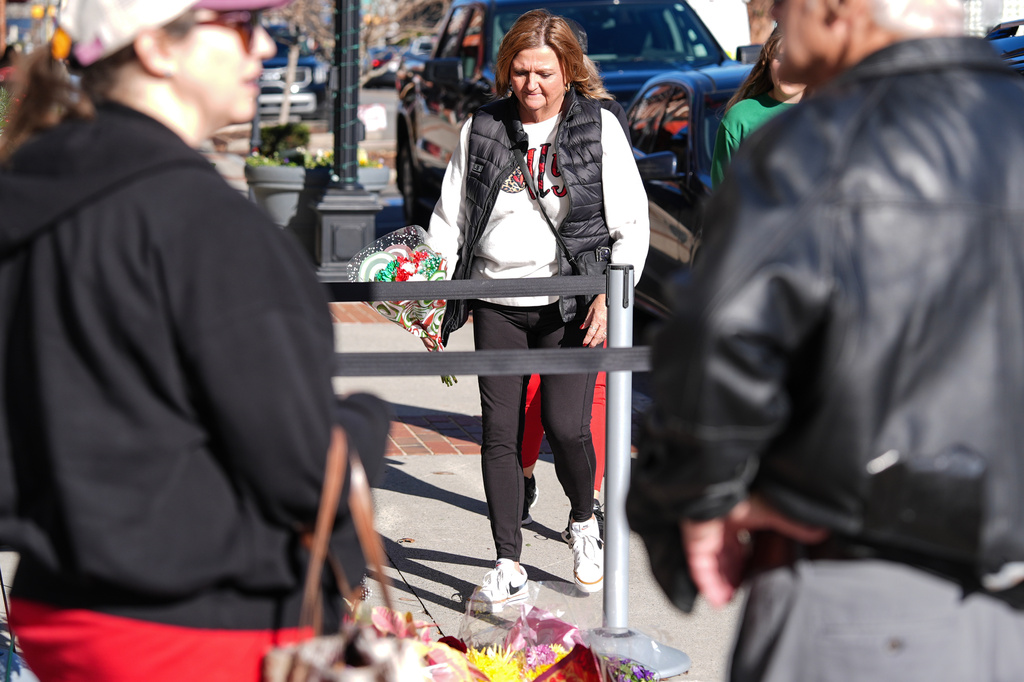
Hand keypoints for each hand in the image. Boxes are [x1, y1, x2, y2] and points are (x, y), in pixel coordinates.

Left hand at [581, 294, 606, 346]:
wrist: (609, 298)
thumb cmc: (600, 301)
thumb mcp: (590, 310)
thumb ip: (586, 320)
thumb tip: (582, 327)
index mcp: (596, 319)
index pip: (591, 332)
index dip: (587, 339)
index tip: (584, 343)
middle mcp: (603, 323)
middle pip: (597, 336)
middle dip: (593, 343)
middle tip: (589, 346)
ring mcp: (609, 324)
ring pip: (604, 336)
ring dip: (598, 341)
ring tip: (594, 343)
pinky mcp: (612, 324)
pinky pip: (608, 333)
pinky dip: (604, 337)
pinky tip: (601, 339)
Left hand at [681, 496, 828, 608]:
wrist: (719, 488)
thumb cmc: (742, 492)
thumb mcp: (774, 512)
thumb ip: (794, 526)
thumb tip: (820, 532)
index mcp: (738, 519)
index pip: (742, 544)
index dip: (747, 561)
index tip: (756, 575)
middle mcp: (720, 528)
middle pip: (726, 558)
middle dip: (734, 576)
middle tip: (744, 591)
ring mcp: (707, 536)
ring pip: (713, 566)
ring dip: (722, 585)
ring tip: (730, 602)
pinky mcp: (696, 542)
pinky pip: (700, 569)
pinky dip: (709, 585)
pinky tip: (717, 600)